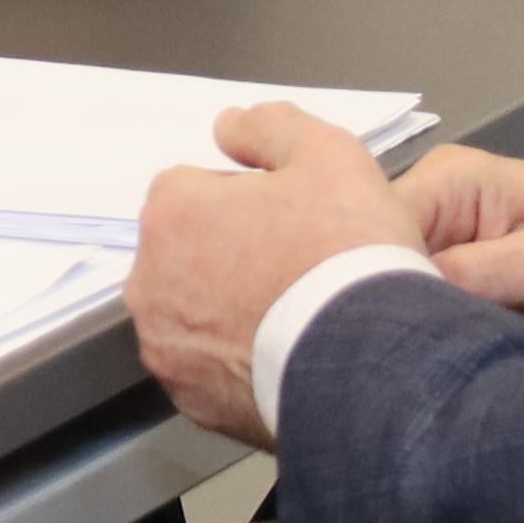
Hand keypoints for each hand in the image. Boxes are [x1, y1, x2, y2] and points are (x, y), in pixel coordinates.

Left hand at [125, 101, 416, 443]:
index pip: (196, 189)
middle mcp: (151, 280)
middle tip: (297, 267)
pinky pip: (209, 366)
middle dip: (232, 254)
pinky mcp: (191, 398)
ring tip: (295, 314)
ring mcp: (167, 344)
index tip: (291, 221)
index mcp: (173, 213)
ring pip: (195, 311)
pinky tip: (286, 354)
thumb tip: (232, 124)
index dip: (249, 200)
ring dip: (230, 307)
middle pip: (189, 252)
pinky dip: (237, 359)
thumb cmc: (349, 260)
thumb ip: (270, 127)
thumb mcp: (329, 156)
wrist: (372, 362)